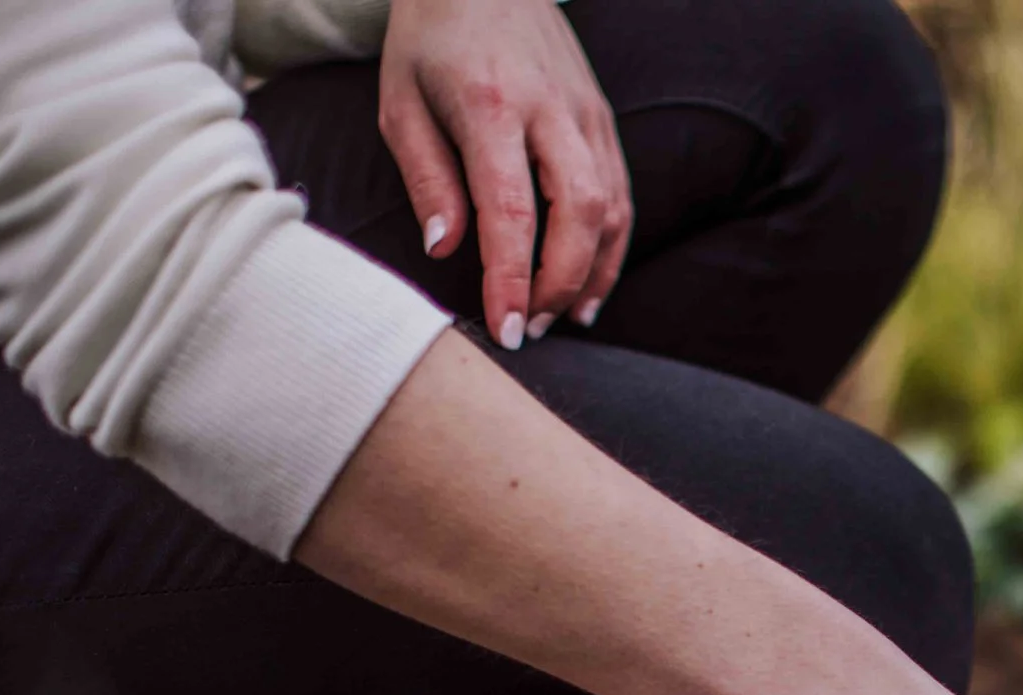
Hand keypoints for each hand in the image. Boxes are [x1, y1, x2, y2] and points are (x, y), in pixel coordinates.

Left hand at [379, 0, 630, 346]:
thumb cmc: (431, 38)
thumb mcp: (401, 101)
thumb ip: (426, 177)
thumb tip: (448, 250)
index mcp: (493, 106)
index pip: (513, 211)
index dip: (513, 278)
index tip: (506, 327)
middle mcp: (552, 111)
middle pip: (580, 215)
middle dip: (561, 284)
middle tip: (531, 326)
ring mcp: (587, 115)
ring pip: (613, 210)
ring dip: (594, 274)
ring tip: (563, 316)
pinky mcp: (603, 120)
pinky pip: (621, 195)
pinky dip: (612, 247)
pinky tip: (589, 283)